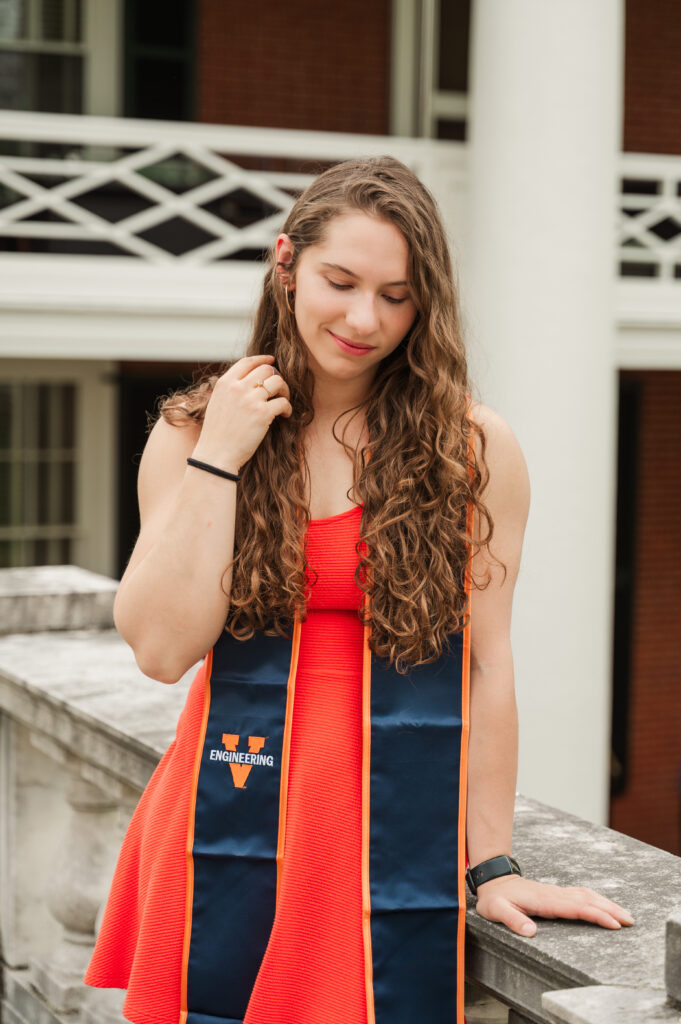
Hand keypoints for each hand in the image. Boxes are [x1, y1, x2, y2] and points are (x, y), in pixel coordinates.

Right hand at [191, 354, 292, 471]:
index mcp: (225, 383)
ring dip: (285, 391)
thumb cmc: (217, 434)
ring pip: (278, 382)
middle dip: (276, 377)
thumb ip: (231, 390)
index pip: (247, 361)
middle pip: (266, 369)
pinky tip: (285, 415)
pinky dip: (288, 408)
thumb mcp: (217, 404)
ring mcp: (250, 400)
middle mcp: (237, 387)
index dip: (263, 359)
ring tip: (283, 402)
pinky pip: (284, 402)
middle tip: (279, 390)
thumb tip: (248, 382)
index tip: (272, 361)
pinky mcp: (263, 414)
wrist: (216, 455)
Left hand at [474, 874, 634, 936]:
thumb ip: (513, 920)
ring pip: (587, 895)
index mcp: (544, 900)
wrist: (494, 881)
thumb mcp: (497, 911)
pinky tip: (606, 906)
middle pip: (587, 900)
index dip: (595, 915)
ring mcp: (557, 892)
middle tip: (630, 921)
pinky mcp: (557, 894)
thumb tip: (531, 932)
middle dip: (610, 909)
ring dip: (607, 903)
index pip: (575, 908)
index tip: (613, 924)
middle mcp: (554, 894)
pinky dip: (597, 900)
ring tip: (625, 915)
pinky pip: (582, 895)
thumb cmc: (495, 899)